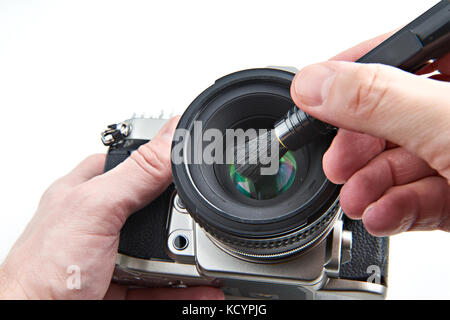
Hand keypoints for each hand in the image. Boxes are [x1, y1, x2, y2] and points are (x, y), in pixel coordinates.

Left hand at [0, 116, 223, 299]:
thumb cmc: (42, 272)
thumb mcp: (96, 209)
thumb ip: (137, 173)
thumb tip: (173, 135)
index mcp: (87, 191)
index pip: (129, 162)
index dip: (159, 160)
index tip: (190, 165)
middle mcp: (99, 221)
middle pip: (151, 210)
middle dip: (178, 218)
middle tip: (195, 223)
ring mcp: (111, 255)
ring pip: (158, 249)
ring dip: (186, 255)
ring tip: (203, 258)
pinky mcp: (121, 285)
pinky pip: (160, 284)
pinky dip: (183, 288)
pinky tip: (200, 288)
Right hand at [290, 33, 449, 235]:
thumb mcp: (447, 124)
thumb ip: (378, 100)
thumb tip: (313, 84)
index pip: (397, 51)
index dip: (349, 73)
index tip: (313, 97)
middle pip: (392, 114)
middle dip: (357, 147)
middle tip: (336, 164)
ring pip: (402, 161)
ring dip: (370, 185)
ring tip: (356, 200)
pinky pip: (419, 196)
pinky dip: (394, 209)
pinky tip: (381, 216)